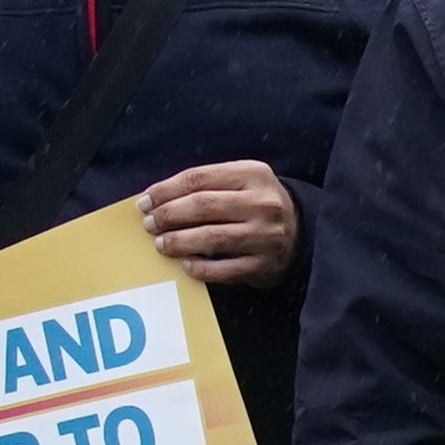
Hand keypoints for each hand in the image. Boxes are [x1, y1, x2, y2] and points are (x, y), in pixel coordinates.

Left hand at [140, 160, 302, 287]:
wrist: (300, 233)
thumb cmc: (256, 204)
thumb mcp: (241, 181)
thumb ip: (206, 184)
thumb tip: (156, 199)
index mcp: (253, 174)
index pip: (199, 178)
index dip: (165, 191)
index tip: (144, 202)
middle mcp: (263, 203)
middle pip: (203, 206)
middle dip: (168, 215)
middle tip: (149, 224)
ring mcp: (265, 236)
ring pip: (211, 238)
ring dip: (178, 242)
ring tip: (160, 244)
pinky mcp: (264, 266)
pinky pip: (223, 270)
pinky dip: (199, 268)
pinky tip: (184, 264)